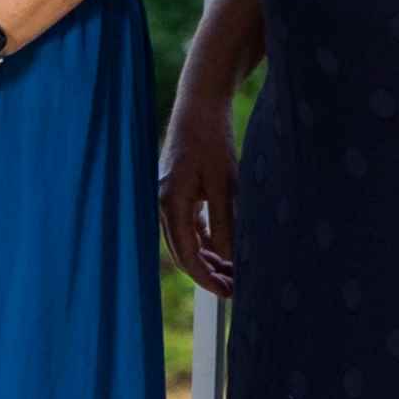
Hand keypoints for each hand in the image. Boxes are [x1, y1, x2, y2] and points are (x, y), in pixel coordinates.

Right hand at [156, 83, 242, 296]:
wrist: (200, 106)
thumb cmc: (211, 141)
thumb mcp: (225, 185)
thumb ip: (226, 224)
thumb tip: (231, 258)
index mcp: (171, 204)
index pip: (186, 254)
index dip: (206, 278)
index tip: (227, 292)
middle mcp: (164, 204)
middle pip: (182, 251)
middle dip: (207, 272)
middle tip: (234, 287)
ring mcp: (168, 197)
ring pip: (186, 240)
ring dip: (207, 257)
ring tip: (233, 271)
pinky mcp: (178, 190)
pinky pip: (188, 224)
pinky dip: (205, 239)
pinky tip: (223, 248)